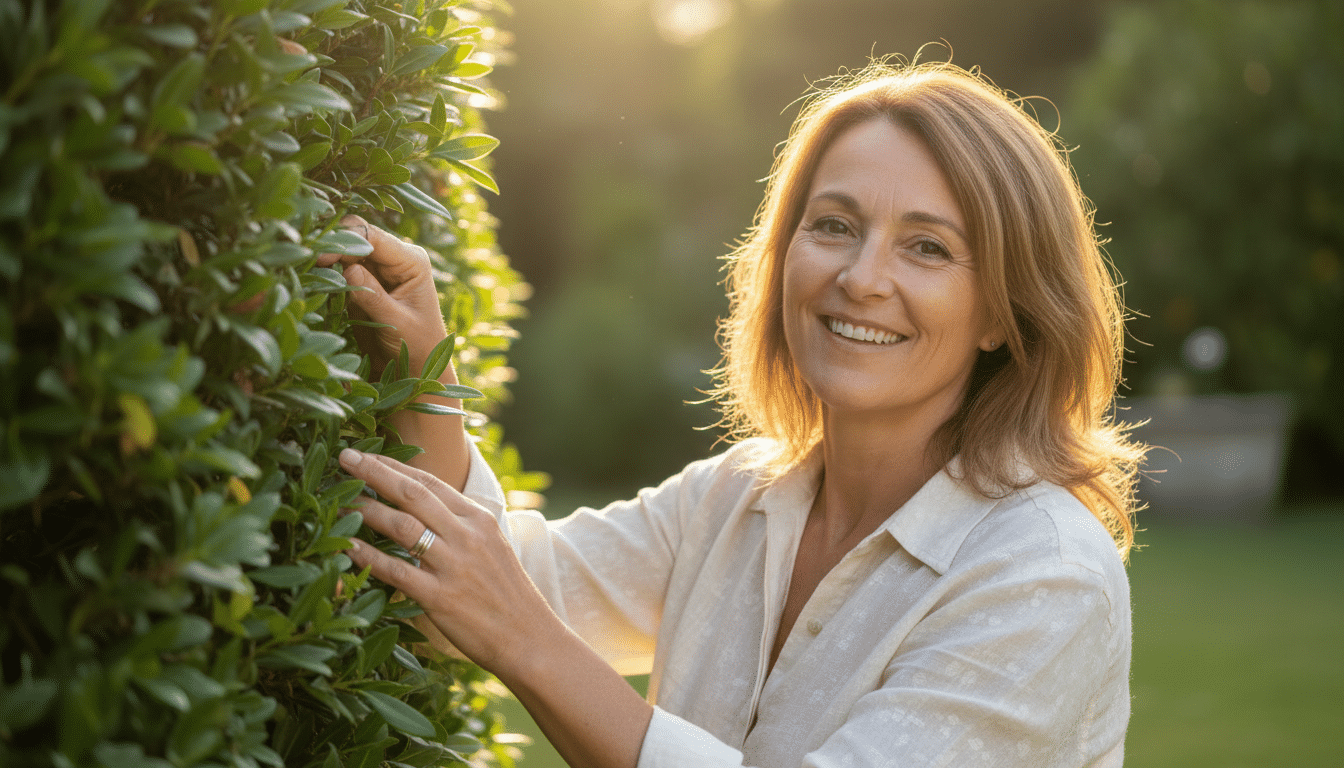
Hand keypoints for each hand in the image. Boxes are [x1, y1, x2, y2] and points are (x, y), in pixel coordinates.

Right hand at [316, 215, 446, 377]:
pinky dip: (326, 272)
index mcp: (411, 261)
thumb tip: (348, 269)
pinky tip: (312, 279)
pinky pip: (339, 268)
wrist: (417, 367)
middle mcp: (394, 258)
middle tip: (310, 263)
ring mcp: (377, 269)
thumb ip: (374, 296)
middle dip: (332, 245)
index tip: (322, 258)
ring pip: (344, 250)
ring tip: (307, 270)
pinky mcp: (362, 282)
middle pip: (356, 236)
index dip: (346, 241)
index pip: (374, 237)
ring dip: (326, 257)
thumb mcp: (397, 322)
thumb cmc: (417, 346)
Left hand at [339, 448, 552, 672]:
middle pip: (412, 494)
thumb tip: (422, 508)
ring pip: (401, 526)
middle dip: (374, 472)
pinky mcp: (440, 598)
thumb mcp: (492, 546)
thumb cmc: (508, 594)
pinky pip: (396, 571)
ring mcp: (453, 566)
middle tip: (345, 457)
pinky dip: (368, 556)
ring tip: (340, 501)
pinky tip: (347, 547)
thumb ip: (461, 525)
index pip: (430, 482)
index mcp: (479, 519)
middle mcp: (466, 536)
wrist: (530, 638)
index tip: (368, 454)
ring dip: (366, 510)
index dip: (395, 465)